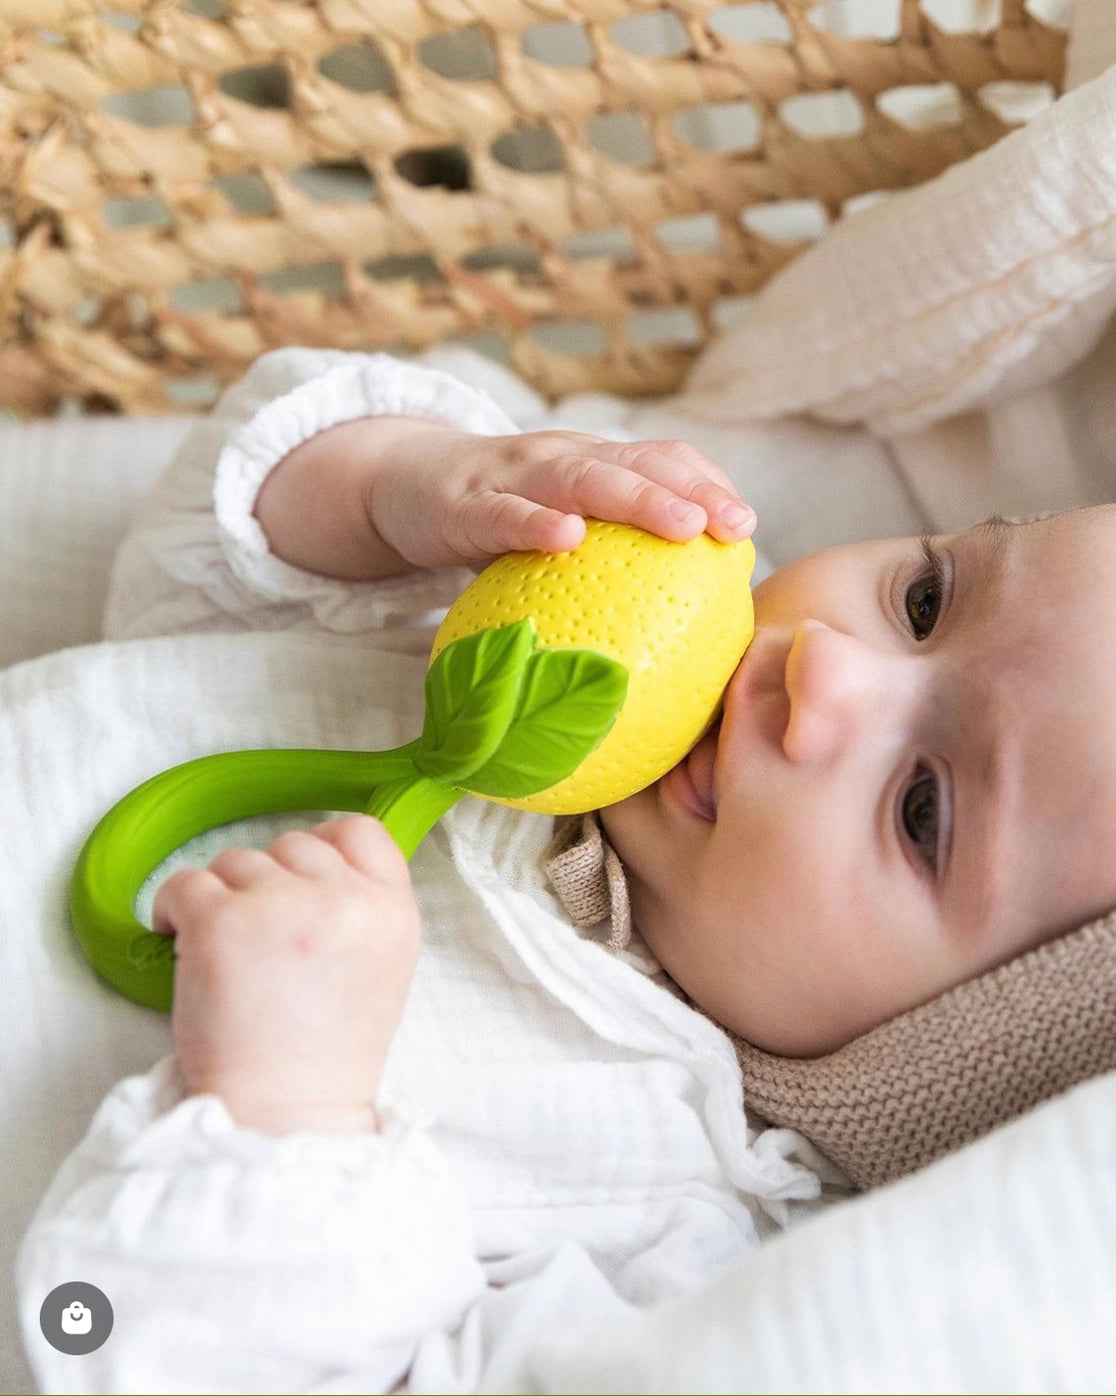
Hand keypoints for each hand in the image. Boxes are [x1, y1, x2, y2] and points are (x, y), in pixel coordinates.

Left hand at [151, 816, 420, 1135]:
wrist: (285, 1117)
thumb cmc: (324, 1057)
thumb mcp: (382, 970)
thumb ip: (361, 910)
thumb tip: (312, 867)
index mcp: (392, 912)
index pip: (360, 831)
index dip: (323, 845)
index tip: (296, 878)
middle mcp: (344, 900)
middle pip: (293, 845)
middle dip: (268, 883)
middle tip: (258, 940)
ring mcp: (282, 905)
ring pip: (237, 861)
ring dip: (222, 898)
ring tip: (225, 955)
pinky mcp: (221, 922)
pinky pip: (183, 883)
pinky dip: (173, 910)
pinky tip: (182, 945)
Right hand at [367, 422, 755, 569]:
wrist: (403, 484)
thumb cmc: (498, 517)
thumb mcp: (557, 523)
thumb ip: (607, 556)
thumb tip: (674, 624)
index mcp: (591, 462)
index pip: (660, 459)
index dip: (706, 483)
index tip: (746, 525)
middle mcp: (561, 458)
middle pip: (635, 464)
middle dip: (691, 491)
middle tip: (735, 525)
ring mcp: (513, 475)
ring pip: (580, 478)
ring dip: (636, 497)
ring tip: (682, 524)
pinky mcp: (464, 501)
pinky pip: (503, 512)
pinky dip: (534, 521)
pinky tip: (566, 538)